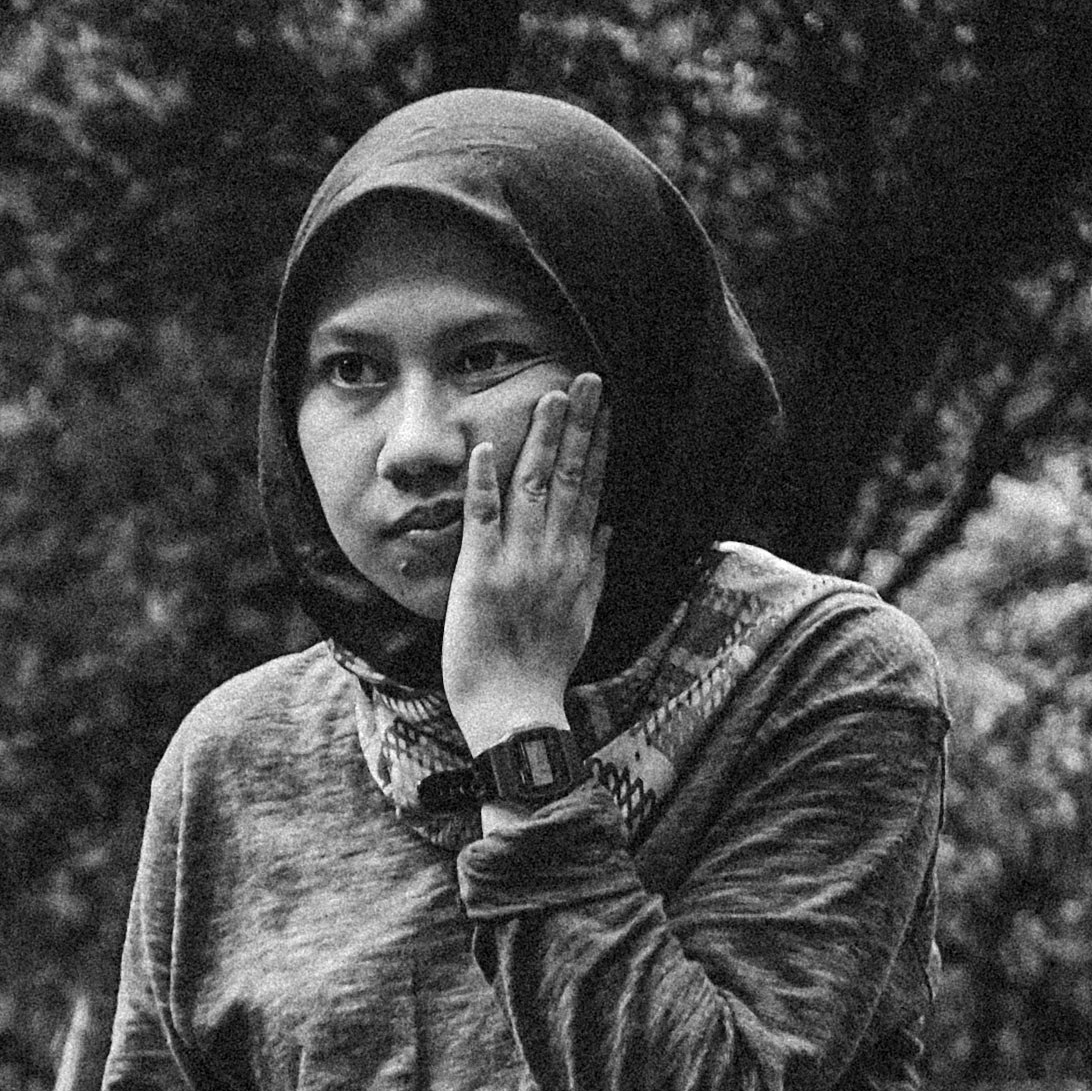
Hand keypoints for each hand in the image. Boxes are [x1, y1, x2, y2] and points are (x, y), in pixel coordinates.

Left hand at [437, 371, 605, 738]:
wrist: (515, 710)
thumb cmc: (545, 668)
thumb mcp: (584, 614)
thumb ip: (597, 566)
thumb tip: (610, 525)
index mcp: (577, 562)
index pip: (590, 491)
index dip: (598, 447)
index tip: (606, 408)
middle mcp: (553, 555)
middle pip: (568, 478)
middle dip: (579, 427)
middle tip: (587, 380)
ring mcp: (517, 563)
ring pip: (532, 489)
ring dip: (541, 440)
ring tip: (550, 397)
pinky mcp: (480, 576)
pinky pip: (483, 521)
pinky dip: (484, 484)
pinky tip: (487, 448)